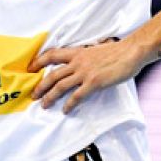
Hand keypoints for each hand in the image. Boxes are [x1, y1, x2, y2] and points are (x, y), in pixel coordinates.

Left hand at [29, 38, 144, 112]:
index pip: (52, 54)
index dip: (39, 61)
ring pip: (60, 86)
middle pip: (52, 74)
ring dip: (50, 97)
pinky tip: (65, 110)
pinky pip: (76, 96)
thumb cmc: (117, 51)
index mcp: (77, 52)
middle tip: (33, 94)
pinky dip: (69, 104)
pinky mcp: (93, 83)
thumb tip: (80, 62)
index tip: (30, 68)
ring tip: (44, 105)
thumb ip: (85, 57)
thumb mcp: (95, 50)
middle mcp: (77, 62)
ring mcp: (84, 73)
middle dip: (41, 86)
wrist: (130, 52)